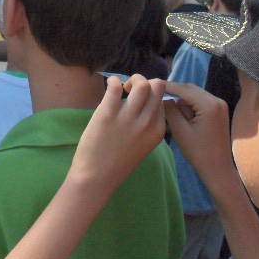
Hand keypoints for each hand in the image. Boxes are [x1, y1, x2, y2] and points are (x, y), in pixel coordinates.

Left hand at [71, 75, 165, 190]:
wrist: (96, 178)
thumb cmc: (117, 162)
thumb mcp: (142, 145)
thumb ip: (146, 126)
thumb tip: (141, 103)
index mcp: (157, 131)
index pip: (162, 100)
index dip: (150, 95)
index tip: (137, 99)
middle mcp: (147, 123)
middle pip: (157, 86)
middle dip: (145, 81)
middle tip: (130, 90)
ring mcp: (128, 118)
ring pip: (142, 84)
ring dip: (132, 79)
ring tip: (122, 88)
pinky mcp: (107, 114)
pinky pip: (115, 87)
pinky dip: (113, 81)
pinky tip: (109, 86)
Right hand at [163, 81, 233, 187]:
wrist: (218, 169)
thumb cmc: (198, 153)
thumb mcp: (180, 131)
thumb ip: (170, 110)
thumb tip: (162, 97)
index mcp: (209, 105)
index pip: (183, 89)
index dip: (166, 86)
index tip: (151, 84)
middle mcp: (217, 100)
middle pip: (190, 89)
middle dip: (175, 94)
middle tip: (158, 98)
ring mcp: (220, 105)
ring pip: (194, 94)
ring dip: (183, 101)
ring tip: (175, 117)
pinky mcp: (219, 111)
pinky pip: (200, 101)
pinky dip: (190, 106)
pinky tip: (184, 117)